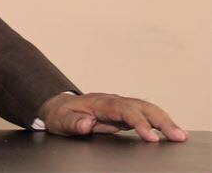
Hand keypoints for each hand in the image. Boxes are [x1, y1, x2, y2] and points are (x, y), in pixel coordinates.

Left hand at [38, 92, 187, 141]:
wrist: (58, 108)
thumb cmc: (60, 114)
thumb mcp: (60, 120)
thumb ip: (73, 122)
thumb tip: (86, 123)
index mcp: (99, 102)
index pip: (123, 109)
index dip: (138, 122)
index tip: (150, 136)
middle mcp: (112, 101)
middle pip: (140, 106)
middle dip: (160, 120)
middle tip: (177, 136)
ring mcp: (119, 106)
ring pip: (146, 109)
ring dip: (164, 120)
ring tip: (180, 135)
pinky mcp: (123, 114)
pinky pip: (145, 115)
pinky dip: (160, 121)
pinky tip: (170, 131)